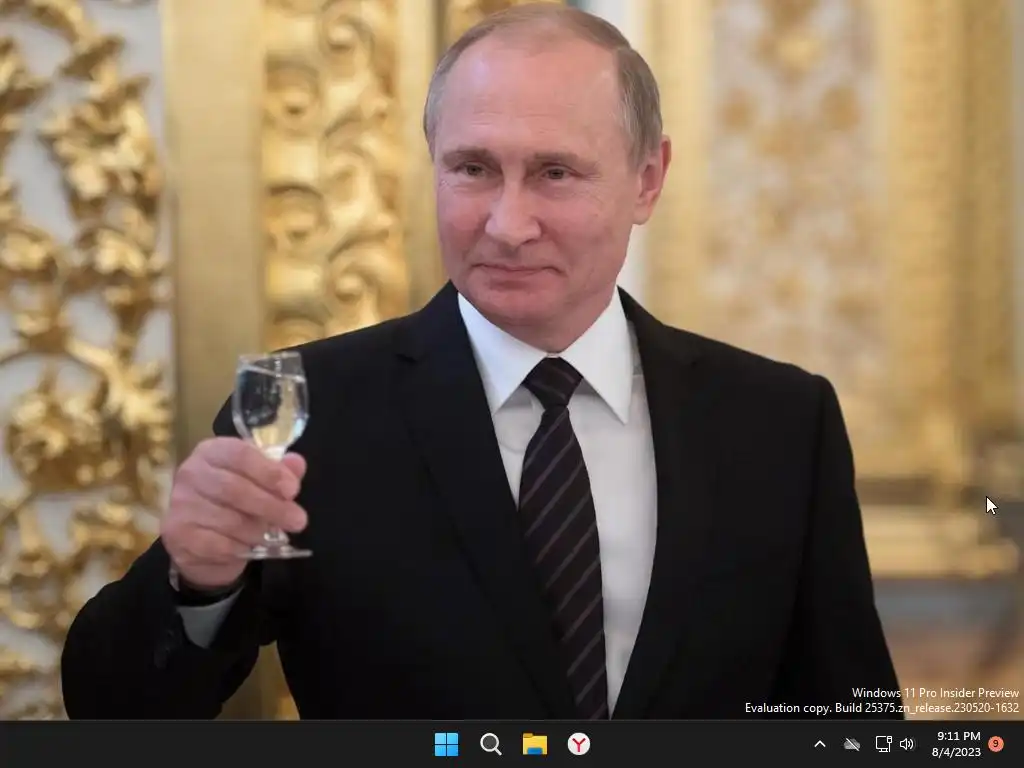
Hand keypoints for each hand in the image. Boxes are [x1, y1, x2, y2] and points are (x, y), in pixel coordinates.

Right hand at [161, 437, 307, 588]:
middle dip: (272, 506)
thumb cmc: (236, 503)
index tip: (293, 490)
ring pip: (228, 520)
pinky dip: (240, 548)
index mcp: (212, 452)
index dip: (270, 472)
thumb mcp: (259, 481)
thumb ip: (279, 471)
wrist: (202, 541)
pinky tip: (251, 548)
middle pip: (235, 488)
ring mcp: (180, 503)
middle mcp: (191, 472)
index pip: (240, 454)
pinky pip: (217, 544)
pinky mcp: (177, 533)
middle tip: (298, 520)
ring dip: (258, 531)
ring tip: (275, 537)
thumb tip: (297, 463)